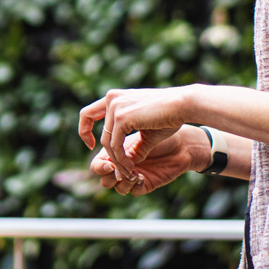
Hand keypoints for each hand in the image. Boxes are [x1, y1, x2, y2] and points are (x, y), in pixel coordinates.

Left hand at [76, 86, 196, 187]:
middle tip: (115, 168)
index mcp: (115, 97)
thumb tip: (124, 163)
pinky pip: (115, 146)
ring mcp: (115, 107)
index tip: (92, 145)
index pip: (88, 113)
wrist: (183, 105)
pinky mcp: (121, 118)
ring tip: (128, 171)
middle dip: (105, 153)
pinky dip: (121, 160)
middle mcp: (112, 98)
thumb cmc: (168, 115)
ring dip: (117, 160)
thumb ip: (130, 141)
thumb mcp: (145, 130)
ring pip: (107, 142)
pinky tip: (130, 167)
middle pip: (99, 132)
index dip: (85, 130)